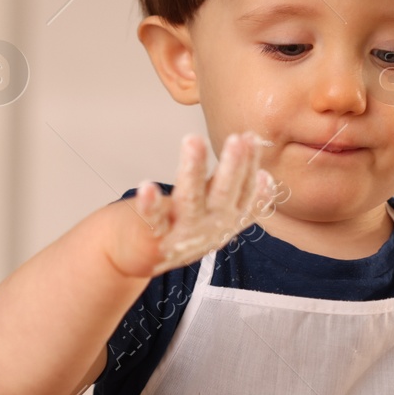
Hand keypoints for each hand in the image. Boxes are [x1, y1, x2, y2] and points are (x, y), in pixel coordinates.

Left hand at [106, 132, 274, 278]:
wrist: (142, 255)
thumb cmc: (179, 226)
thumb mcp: (213, 206)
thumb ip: (229, 180)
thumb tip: (247, 142)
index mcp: (227, 221)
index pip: (245, 192)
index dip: (250, 166)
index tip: (251, 138)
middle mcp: (209, 228)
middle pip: (224, 195)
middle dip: (232, 167)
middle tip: (236, 140)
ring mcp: (182, 233)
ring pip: (191, 201)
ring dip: (193, 170)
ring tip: (194, 141)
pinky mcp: (154, 237)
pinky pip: (153, 219)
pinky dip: (150, 204)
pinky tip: (148, 187)